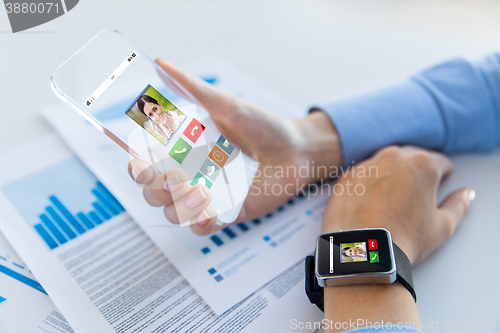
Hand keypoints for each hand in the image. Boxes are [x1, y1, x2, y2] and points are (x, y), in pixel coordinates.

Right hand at [128, 58, 340, 234]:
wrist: (296, 149)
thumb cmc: (262, 125)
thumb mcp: (226, 105)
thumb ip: (193, 89)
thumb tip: (161, 64)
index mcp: (185, 151)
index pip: (147, 164)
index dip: (137, 167)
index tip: (139, 161)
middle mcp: (191, 175)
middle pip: (154, 192)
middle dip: (156, 188)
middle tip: (174, 176)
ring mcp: (207, 197)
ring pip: (173, 213)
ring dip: (179, 206)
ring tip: (200, 191)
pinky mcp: (227, 214)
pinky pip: (203, 228)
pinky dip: (200, 223)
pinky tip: (209, 212)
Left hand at [322, 145, 473, 263]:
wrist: (363, 251)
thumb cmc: (404, 239)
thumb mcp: (443, 226)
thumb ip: (459, 205)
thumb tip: (465, 194)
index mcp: (422, 164)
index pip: (440, 162)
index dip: (443, 176)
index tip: (439, 187)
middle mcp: (393, 157)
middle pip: (411, 158)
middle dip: (416, 173)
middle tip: (415, 197)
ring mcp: (367, 165)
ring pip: (385, 164)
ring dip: (391, 176)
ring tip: (391, 202)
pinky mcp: (347, 177)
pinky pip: (363, 175)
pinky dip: (369, 185)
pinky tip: (371, 204)